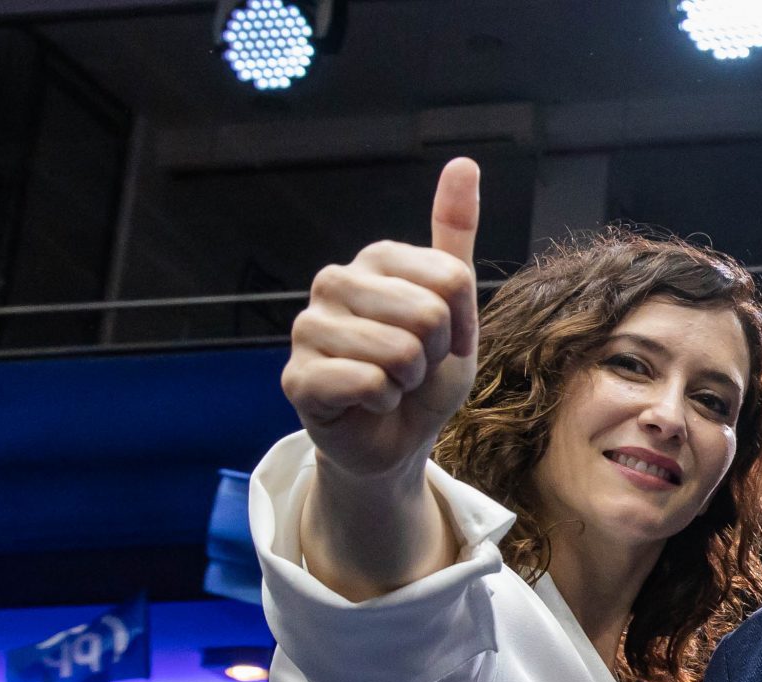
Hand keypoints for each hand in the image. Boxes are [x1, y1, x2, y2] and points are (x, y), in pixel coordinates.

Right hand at [284, 157, 481, 480]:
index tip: (448, 341)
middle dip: (436, 354)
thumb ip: (455, 236)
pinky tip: (367, 402)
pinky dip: (382, 402)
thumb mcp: (454, 306)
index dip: (463, 325)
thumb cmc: (423, 373)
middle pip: (429, 314)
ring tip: (391, 384)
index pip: (453, 280)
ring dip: (409, 381)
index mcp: (374, 259)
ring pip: (400, 352)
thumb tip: (463, 163)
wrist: (396, 439)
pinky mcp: (297, 377)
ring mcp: (308, 327)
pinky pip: (368, 383)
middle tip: (415, 367)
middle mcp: (334, 281)